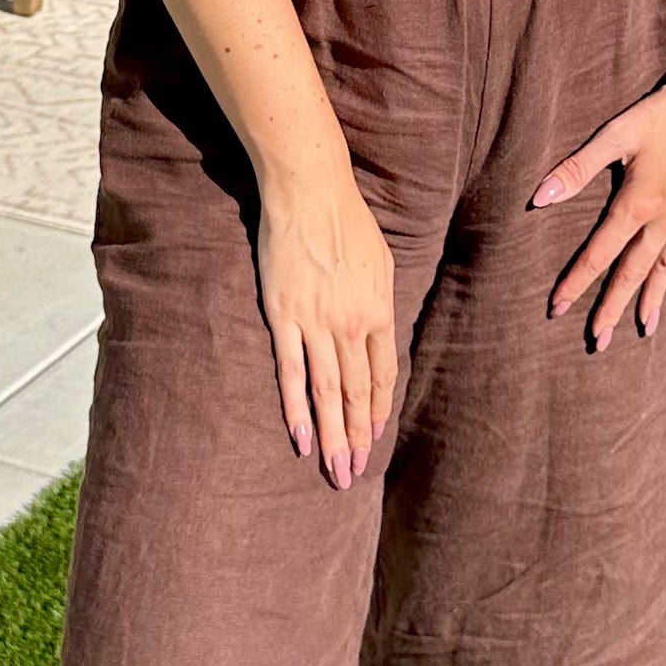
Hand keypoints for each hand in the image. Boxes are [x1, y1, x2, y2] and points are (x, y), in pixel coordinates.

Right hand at [257, 157, 396, 489]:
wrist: (310, 190)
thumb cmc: (347, 221)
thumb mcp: (380, 262)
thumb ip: (377, 303)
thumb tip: (377, 335)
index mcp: (378, 310)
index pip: (381, 375)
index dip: (375, 410)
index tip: (372, 438)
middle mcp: (351, 323)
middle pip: (355, 392)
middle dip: (355, 438)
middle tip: (352, 475)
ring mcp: (316, 322)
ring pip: (326, 392)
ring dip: (331, 436)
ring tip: (334, 471)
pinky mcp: (284, 316)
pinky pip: (292, 372)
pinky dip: (296, 409)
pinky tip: (300, 438)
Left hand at [531, 40, 665, 348]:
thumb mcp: (618, 134)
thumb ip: (578, 168)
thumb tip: (538, 198)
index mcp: (638, 205)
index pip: (599, 254)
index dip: (576, 282)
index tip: (557, 310)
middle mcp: (663, 218)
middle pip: (633, 273)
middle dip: (613, 309)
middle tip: (597, 343)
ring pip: (664, 265)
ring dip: (651, 298)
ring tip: (644, 328)